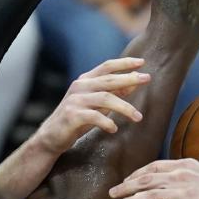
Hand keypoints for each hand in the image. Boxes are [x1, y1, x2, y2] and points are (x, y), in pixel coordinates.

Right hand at [35, 57, 149, 153]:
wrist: (52, 137)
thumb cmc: (77, 120)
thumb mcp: (96, 104)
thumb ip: (113, 93)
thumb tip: (135, 82)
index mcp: (85, 81)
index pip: (107, 66)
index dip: (124, 63)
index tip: (142, 62)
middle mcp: (80, 87)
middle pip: (109, 80)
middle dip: (129, 79)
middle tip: (147, 79)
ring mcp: (75, 101)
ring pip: (105, 99)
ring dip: (124, 107)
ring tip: (138, 117)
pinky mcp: (72, 116)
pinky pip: (94, 117)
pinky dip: (106, 122)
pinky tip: (114, 129)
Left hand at [109, 158, 198, 198]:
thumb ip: (182, 175)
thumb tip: (164, 179)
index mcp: (184, 166)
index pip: (153, 167)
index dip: (135, 175)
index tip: (125, 182)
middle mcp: (182, 176)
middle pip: (146, 181)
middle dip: (126, 187)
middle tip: (111, 194)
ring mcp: (186, 193)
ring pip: (150, 197)